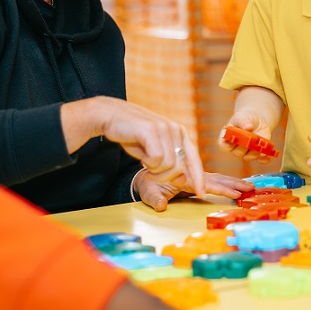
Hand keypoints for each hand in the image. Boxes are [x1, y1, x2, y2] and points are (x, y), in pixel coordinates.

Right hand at [62, 97, 204, 196]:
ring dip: (154, 170)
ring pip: (168, 166)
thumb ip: (170, 163)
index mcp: (180, 133)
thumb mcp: (154, 151)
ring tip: (144, 161)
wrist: (110, 116)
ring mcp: (165, 129)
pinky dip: (147, 163)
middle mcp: (176, 130)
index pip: (194, 159)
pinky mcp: (152, 131)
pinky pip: (157, 160)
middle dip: (164, 178)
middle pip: (180, 168)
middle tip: (149, 171)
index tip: (200, 193)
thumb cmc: (132, 134)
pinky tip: (141, 155)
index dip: (198, 178)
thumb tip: (182, 180)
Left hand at [134, 171, 253, 211]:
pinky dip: (227, 181)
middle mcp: (192, 173)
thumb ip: (154, 198)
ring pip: (218, 178)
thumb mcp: (148, 191)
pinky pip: (215, 179)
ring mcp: (196, 175)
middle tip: (250, 188)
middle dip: (233, 184)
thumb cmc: (147, 183)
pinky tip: (237, 185)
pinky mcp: (198, 178)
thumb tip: (161, 206)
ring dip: (233, 182)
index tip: (233, 194)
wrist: (145, 174)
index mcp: (183, 176)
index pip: (204, 182)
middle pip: (216, 179)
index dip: (219, 189)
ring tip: (249, 186)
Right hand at [217, 112, 275, 163]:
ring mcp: (247, 152)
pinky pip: (261, 159)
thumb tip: (248, 127)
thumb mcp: (242, 117)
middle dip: (244, 147)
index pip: (223, 146)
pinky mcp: (258, 153)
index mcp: (228, 138)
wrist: (256, 121)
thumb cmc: (245, 118)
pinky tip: (269, 154)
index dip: (226, 146)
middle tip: (250, 140)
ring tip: (260, 145)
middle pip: (237, 152)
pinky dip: (265, 158)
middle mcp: (236, 148)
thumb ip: (243, 122)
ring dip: (254, 153)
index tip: (232, 142)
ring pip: (248, 157)